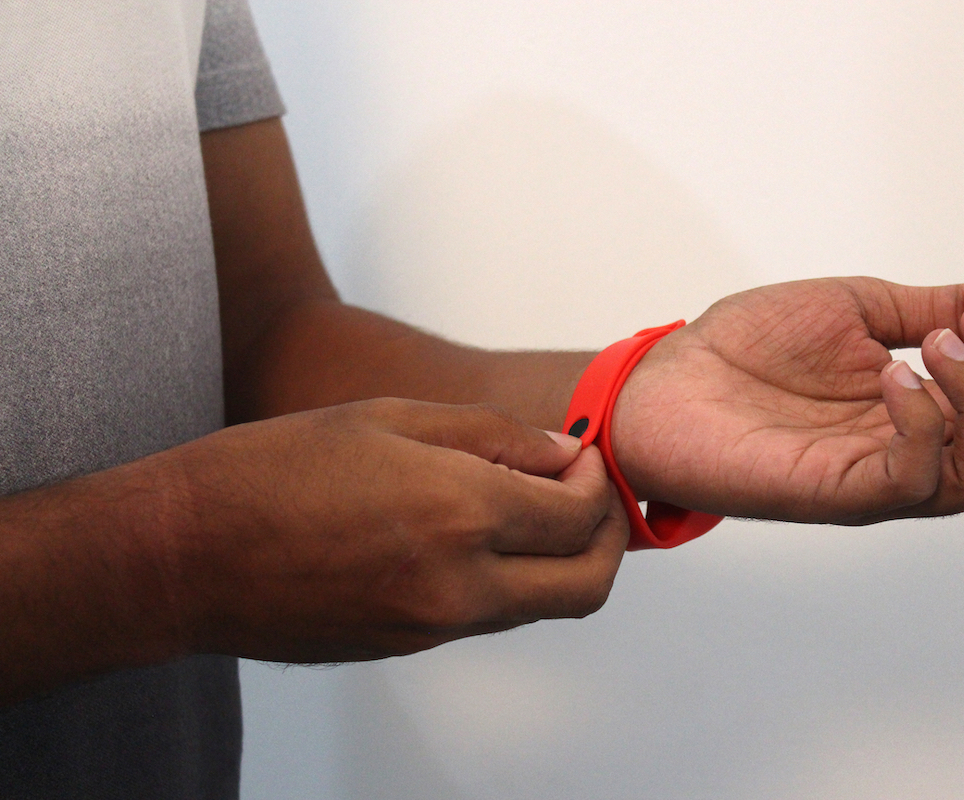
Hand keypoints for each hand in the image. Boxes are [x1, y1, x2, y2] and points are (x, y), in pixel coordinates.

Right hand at [166, 399, 627, 661]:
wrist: (182, 555)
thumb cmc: (270, 470)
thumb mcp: (386, 417)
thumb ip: (492, 436)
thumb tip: (561, 455)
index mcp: (460, 513)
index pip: (581, 516)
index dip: (597, 482)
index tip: (581, 457)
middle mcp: (460, 584)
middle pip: (588, 585)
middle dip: (608, 537)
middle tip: (589, 494)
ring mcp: (434, 625)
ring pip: (544, 606)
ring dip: (562, 560)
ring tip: (533, 506)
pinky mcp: (409, 646)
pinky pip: (491, 616)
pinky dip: (510, 578)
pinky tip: (477, 534)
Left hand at [612, 278, 963, 523]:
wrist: (665, 379)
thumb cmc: (750, 347)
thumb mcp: (861, 307)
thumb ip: (939, 307)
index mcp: (933, 413)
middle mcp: (920, 456)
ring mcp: (881, 480)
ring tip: (933, 344)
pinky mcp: (837, 494)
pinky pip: (915, 481)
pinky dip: (924, 422)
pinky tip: (891, 376)